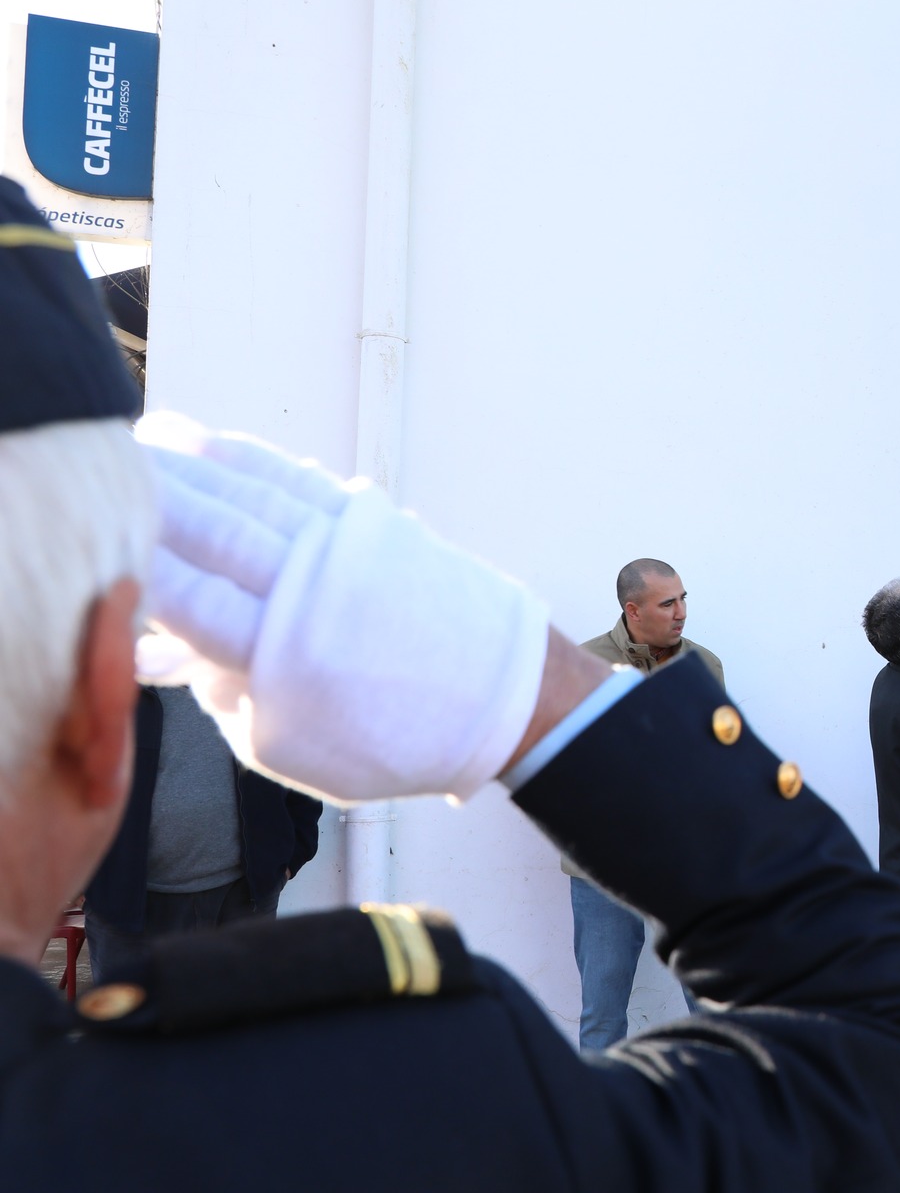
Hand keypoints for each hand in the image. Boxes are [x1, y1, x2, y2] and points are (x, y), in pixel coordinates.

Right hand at [136, 412, 550, 805]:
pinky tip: (218, 445)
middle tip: (107, 472)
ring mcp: (350, 551)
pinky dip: (257, 461)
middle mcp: (316, 593)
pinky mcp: (379, 526)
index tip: (103, 545)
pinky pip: (304, 484)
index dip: (141, 571)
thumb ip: (231, 700)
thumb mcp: (296, 752)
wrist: (504, 702)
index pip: (193, 602)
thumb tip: (180, 650)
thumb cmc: (393, 740)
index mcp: (287, 658)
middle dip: (158, 499)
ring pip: (258, 497)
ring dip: (198, 465)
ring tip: (148, 440)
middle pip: (220, 534)